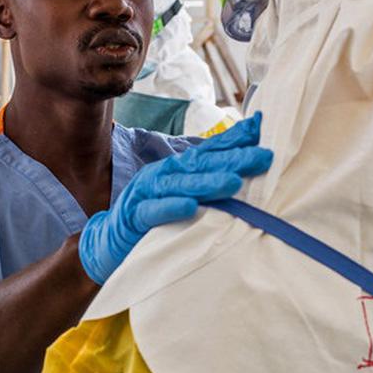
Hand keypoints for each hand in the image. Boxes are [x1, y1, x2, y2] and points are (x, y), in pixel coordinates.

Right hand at [79, 113, 273, 283]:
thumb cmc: (153, 218)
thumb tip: (246, 173)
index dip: (235, 139)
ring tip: (234, 182)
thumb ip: (208, 184)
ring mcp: (146, 194)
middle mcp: (163, 174)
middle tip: (264, 157)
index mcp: (177, 168)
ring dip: (207, 182)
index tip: (262, 130)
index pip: (209, 150)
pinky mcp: (133, 218)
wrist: (107, 242)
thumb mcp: (182, 196)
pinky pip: (154, 212)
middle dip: (233, 158)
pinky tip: (191, 208)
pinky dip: (172, 208)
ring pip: (179, 185)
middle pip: (201, 164)